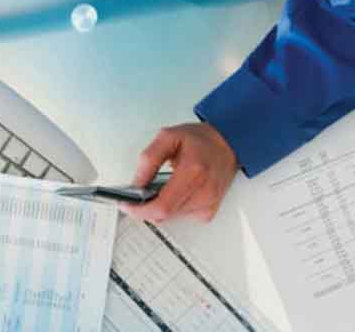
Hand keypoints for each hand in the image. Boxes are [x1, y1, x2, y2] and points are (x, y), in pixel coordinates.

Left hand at [123, 123, 237, 223]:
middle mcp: (204, 192)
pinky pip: (180, 216)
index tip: (126, 205)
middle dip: (144, 208)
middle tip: (134, 197)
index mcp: (193, 172)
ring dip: (157, 207)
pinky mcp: (209, 211)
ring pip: (171, 217)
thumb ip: (149, 159)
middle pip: (165, 215)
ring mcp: (208, 204)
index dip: (140, 210)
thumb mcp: (167, 137)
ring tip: (153, 189)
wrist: (227, 145)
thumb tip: (136, 182)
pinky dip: (170, 207)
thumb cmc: (200, 140)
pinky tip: (170, 192)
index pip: (162, 206)